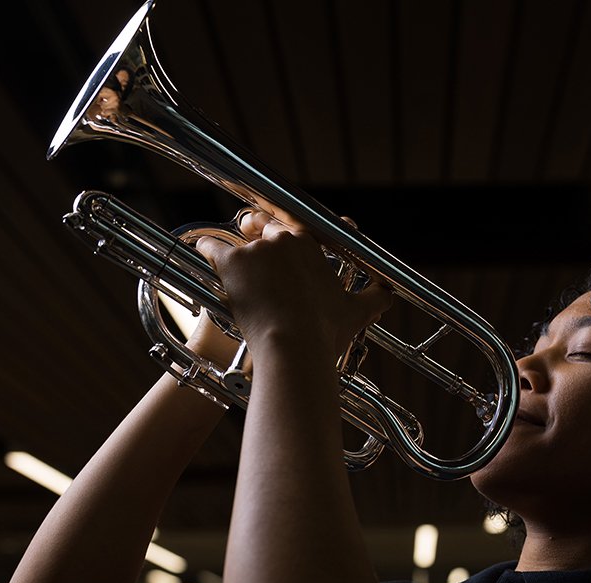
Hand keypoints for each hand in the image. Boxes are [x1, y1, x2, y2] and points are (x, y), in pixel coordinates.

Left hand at [194, 211, 390, 358]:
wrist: (294, 348)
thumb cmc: (324, 332)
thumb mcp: (356, 312)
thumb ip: (374, 298)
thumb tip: (387, 295)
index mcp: (311, 244)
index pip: (296, 226)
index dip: (288, 230)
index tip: (283, 235)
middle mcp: (283, 239)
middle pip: (266, 225)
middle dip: (259, 229)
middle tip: (254, 238)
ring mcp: (256, 250)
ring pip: (240, 236)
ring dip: (236, 241)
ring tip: (232, 250)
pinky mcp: (231, 263)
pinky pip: (212, 246)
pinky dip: (206, 246)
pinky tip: (203, 247)